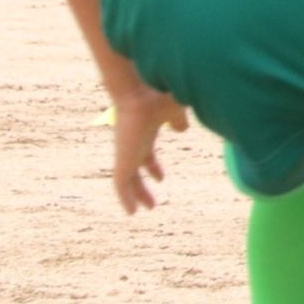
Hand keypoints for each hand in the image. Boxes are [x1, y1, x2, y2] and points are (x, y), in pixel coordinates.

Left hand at [111, 86, 190, 213]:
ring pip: (128, 180)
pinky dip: (125, 198)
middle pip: (136, 170)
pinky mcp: (122, 160)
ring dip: (136, 195)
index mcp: (144, 134)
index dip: (153, 168)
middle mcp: (133, 144)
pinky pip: (121, 185)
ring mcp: (126, 153)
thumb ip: (178, 120)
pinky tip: (132, 212)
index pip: (146, 155)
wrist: (141, 92)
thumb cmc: (160, 95)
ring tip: (146, 209)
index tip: (161, 178)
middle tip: (151, 202)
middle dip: (142, 186)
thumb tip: (182, 129)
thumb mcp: (175, 111)